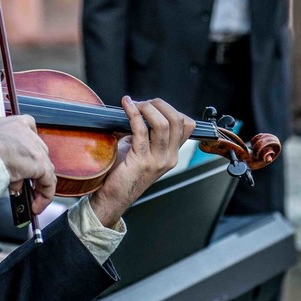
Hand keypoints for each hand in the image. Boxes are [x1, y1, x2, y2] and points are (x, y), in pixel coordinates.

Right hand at [0, 115, 54, 214]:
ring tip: (29, 199)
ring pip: (44, 167)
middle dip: (30, 169)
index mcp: (12, 123)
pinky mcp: (40, 163)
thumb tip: (8, 174)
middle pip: (37, 151)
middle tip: (21, 185)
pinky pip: (48, 182)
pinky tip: (36, 206)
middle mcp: (26, 131)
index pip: (28, 130)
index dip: (27, 147)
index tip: (23, 160)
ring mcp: (34, 146)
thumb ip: (1, 156)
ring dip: (37, 184)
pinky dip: (44, 195)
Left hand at [88, 96, 193, 227]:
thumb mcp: (141, 150)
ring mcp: (157, 160)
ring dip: (147, 108)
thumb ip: (147, 133)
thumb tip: (140, 108)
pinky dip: (133, 114)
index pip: (187, 125)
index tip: (154, 105)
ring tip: (135, 104)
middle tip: (144, 103)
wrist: (112, 198)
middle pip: (177, 121)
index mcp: (172, 154)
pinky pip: (141, 130)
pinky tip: (126, 106)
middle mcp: (169, 157)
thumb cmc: (123, 173)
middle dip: (160, 105)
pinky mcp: (141, 161)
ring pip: (163, 124)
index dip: (172, 109)